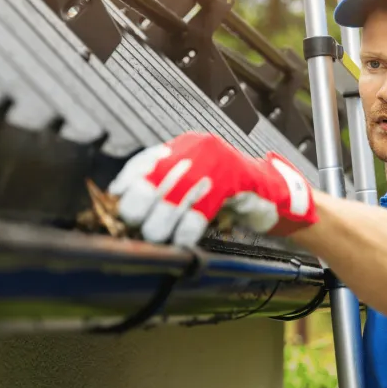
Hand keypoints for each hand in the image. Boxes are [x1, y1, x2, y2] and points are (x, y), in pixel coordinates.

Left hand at [106, 132, 316, 245]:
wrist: (270, 193)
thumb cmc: (227, 191)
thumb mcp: (192, 181)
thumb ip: (165, 185)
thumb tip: (126, 200)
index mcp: (185, 146)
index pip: (145, 160)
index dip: (128, 182)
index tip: (115, 200)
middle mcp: (197, 149)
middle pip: (155, 178)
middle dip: (141, 207)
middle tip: (135, 226)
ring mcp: (216, 163)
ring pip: (174, 198)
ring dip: (161, 223)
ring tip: (156, 237)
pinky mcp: (233, 182)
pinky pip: (199, 211)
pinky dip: (186, 231)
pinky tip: (181, 241)